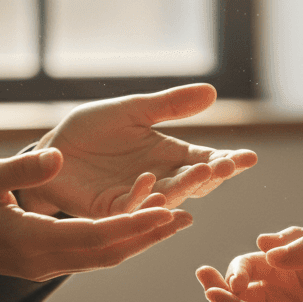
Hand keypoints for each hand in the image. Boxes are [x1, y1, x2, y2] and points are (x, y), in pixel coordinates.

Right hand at [0, 148, 191, 290]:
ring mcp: (45, 265)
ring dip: (138, 241)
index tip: (166, 211)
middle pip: (108, 253)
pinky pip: (91, 255)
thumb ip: (22, 169)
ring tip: (175, 222)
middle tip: (187, 218)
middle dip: (147, 236)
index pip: (95, 236)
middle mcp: (44, 260)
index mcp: (32, 241)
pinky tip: (138, 226)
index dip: (133, 225)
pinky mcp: (45, 260)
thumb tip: (57, 156)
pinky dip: (118, 242)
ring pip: (103, 257)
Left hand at [18, 83, 257, 217]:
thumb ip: (170, 105)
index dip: (228, 161)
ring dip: (185, 187)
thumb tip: (212, 91)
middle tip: (227, 165)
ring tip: (203, 172)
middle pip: (194, 183)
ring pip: (168, 197)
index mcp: (170, 156)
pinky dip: (142, 197)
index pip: (206, 161)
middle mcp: (160, 180)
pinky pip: (130, 208)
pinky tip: (151, 181)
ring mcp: (137, 198)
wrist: (53, 150)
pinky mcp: (110, 210)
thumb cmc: (93, 129)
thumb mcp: (133, 110)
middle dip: (212, 176)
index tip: (248, 157)